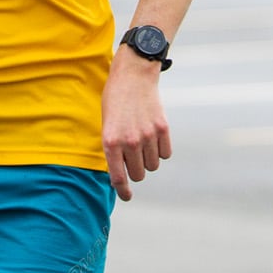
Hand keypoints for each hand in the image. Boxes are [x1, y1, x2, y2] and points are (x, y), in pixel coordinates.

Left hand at [102, 55, 170, 202]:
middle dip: (135, 171)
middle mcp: (129, 141)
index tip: (128, 196)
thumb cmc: (115, 101)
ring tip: (143, 144)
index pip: (118, 178)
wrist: (133, 76)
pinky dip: (161, 151)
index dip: (123, 191)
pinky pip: (165, 154)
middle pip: (138, 174)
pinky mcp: (163, 129)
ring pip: (153, 165)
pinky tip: (154, 138)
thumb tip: (121, 174)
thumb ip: (113, 150)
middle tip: (133, 158)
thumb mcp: (106, 125)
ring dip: (148, 160)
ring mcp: (147, 135)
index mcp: (110, 142)